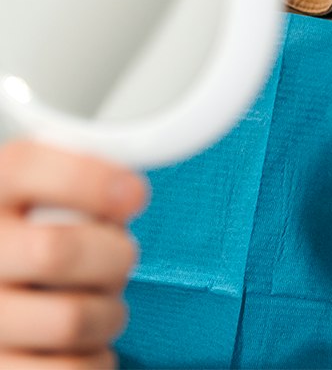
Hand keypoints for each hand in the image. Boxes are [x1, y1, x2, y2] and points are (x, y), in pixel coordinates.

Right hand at [0, 140, 148, 367]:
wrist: (7, 308)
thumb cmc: (34, 249)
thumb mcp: (42, 202)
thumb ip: (77, 185)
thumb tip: (128, 194)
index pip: (23, 167)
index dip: (89, 179)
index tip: (133, 194)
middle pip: (57, 251)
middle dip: (114, 256)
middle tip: (121, 259)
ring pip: (70, 320)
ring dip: (109, 314)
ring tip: (100, 306)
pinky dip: (96, 360)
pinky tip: (85, 347)